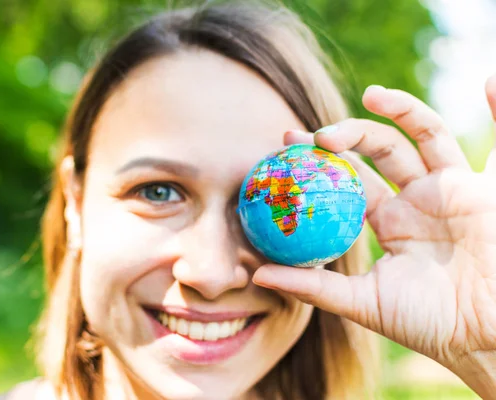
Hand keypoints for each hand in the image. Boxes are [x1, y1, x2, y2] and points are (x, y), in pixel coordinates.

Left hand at [252, 75, 495, 395]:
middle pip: (379, 150)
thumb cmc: (427, 324)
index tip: (285, 145)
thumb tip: (257, 276)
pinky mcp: (486, 189)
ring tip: (372, 96)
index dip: (318, 161)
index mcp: (388, 221)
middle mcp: (417, 199)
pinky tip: (488, 80)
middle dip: (346, 134)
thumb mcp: (364, 303)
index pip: (348, 179)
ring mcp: (452, 189)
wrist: (485, 338)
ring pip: (424, 135)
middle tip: (315, 134)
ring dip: (401, 109)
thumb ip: (313, 287)